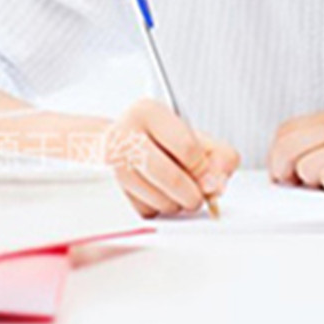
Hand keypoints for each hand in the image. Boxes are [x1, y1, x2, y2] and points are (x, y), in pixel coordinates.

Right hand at [103, 99, 239, 218]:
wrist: (110, 146)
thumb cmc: (156, 140)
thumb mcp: (191, 136)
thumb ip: (218, 154)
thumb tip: (218, 184)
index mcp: (148, 112)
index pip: (187, 148)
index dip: (204, 169)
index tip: (209, 177)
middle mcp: (124, 134)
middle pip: (172, 178)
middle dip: (193, 194)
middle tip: (197, 195)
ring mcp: (109, 164)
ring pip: (157, 200)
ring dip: (175, 204)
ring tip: (174, 191)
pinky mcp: (105, 192)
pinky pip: (141, 212)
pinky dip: (155, 209)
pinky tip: (153, 193)